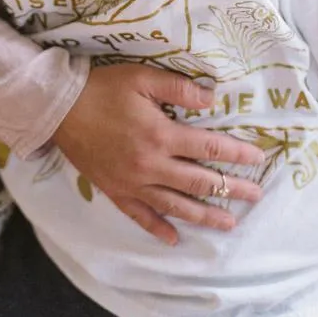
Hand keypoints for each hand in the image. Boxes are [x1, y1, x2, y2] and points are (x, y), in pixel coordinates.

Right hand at [53, 64, 264, 244]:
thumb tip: (212, 97)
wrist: (59, 107)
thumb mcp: (141, 77)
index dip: (236, 154)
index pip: (209, 148)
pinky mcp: (115, 191)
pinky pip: (141, 216)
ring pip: (177, 205)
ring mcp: (133, 183)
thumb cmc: (102, 88)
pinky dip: (158, 229)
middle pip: (200, 182)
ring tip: (228, 223)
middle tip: (256, 195)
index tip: (258, 159)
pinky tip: (173, 239)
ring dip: (205, 216)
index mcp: (161, 135)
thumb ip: (178, 88)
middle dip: (231, 188)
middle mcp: (152, 165)